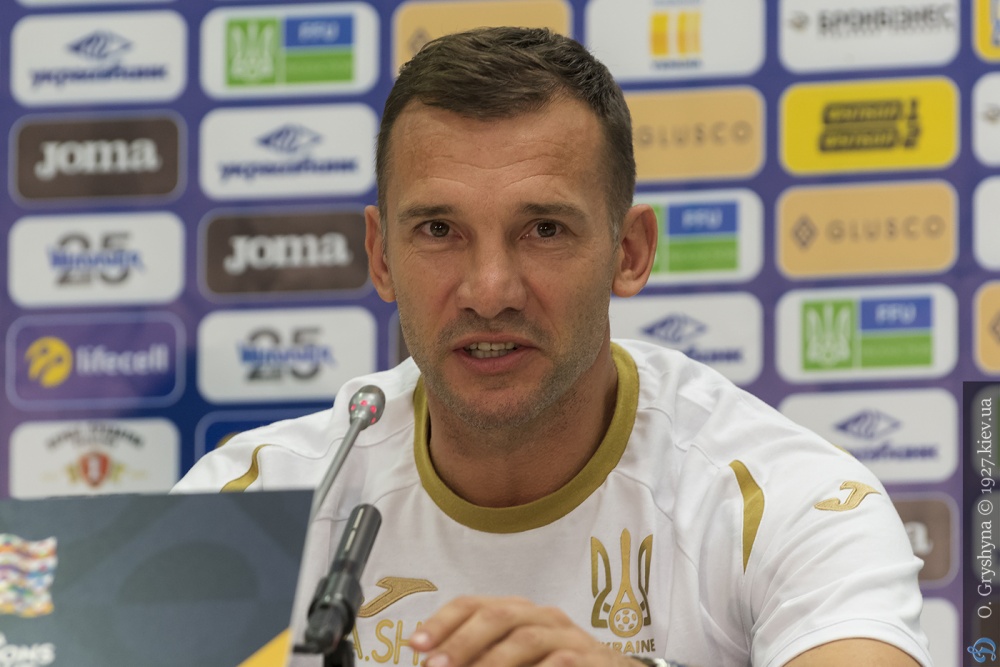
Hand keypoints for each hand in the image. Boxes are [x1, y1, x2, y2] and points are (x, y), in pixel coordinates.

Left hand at [407, 595, 638, 666]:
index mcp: (516, 611)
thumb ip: (479, 656)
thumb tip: (432, 664)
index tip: (416, 645)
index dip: (442, 622)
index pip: (473, 604)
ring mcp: (568, 636)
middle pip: (497, 617)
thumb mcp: (514, 658)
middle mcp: (541, 616)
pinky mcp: (591, 660)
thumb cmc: (552, 666)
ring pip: (526, 639)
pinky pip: (562, 662)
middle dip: (462, 641)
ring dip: (493, 662)